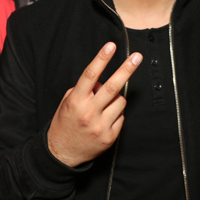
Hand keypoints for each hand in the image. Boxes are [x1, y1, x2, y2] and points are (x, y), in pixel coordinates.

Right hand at [47, 42, 140, 166]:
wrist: (62, 153)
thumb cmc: (65, 123)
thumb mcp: (67, 102)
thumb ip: (84, 89)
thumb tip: (102, 81)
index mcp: (75, 101)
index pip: (90, 75)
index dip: (101, 59)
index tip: (110, 46)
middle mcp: (88, 112)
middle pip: (112, 87)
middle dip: (126, 69)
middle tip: (137, 57)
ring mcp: (100, 126)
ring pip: (120, 101)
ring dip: (116, 98)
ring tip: (103, 105)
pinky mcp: (109, 137)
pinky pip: (121, 117)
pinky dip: (115, 114)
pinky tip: (104, 119)